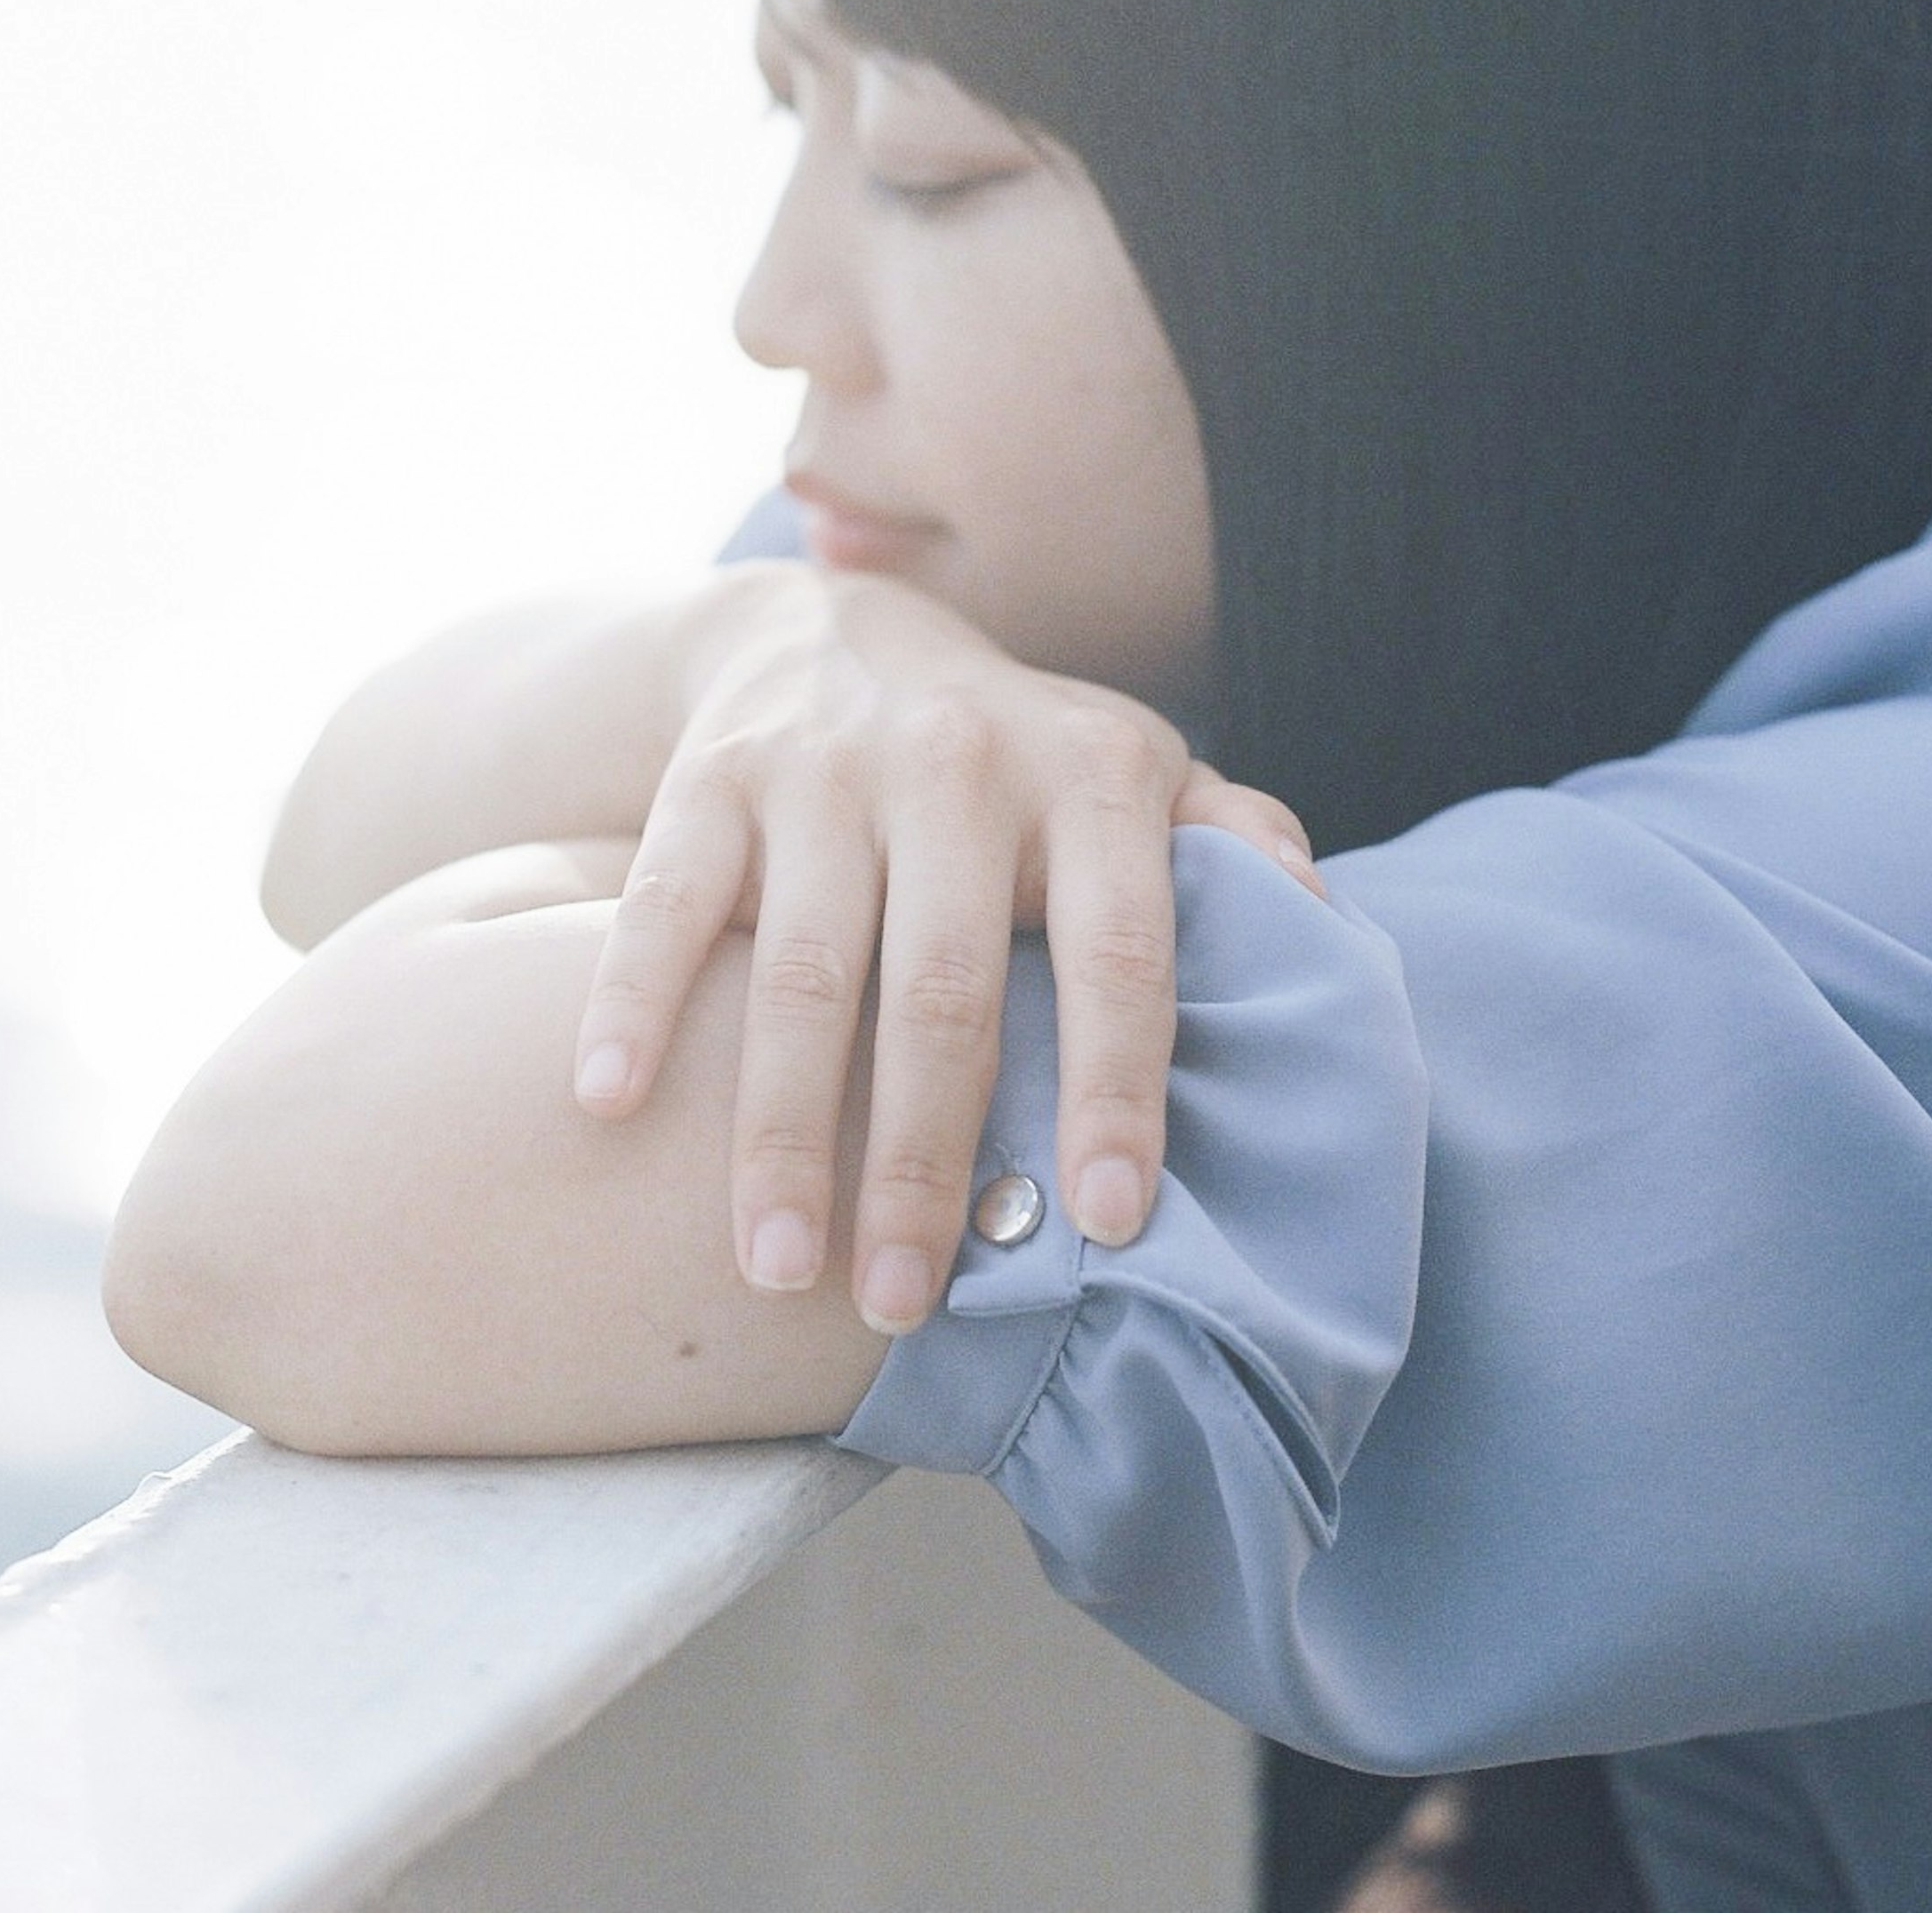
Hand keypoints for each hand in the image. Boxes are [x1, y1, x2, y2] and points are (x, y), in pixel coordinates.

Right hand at [568, 562, 1324, 1334]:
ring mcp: (825, 766)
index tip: (1107, 1222)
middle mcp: (962, 762)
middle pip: (943, 989)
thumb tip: (1327, 935)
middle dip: (927, 1160)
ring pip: (802, 972)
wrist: (826, 628)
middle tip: (906, 1302)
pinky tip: (604, 1104)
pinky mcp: (712, 775)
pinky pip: (667, 903)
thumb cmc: (1010, 758)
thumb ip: (1231, 848)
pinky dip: (630, 1003)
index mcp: (1092, 776)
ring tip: (776, 1266)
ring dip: (783, 1133)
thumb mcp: (1131, 774)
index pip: (1119, 952)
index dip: (1118, 1089)